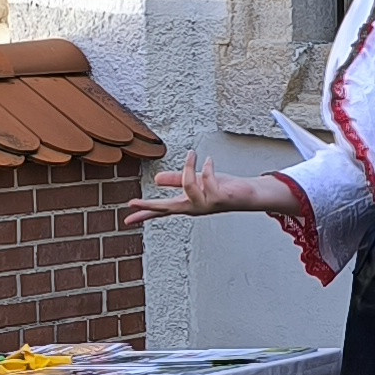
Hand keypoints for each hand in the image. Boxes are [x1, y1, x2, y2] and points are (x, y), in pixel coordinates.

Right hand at [127, 152, 289, 224]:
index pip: (161, 210)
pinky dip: (205, 166)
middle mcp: (194, 207)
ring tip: (193, 155)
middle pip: (167, 208)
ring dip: (188, 167)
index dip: (145, 213)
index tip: (127, 219)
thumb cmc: (221, 188)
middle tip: (132, 204)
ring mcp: (206, 204)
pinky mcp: (218, 198)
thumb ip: (176, 181)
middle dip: (150, 206)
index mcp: (186, 204)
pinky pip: (206, 179)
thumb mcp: (195, 183)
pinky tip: (208, 160)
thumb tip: (156, 181)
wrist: (247, 194)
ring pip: (188, 185)